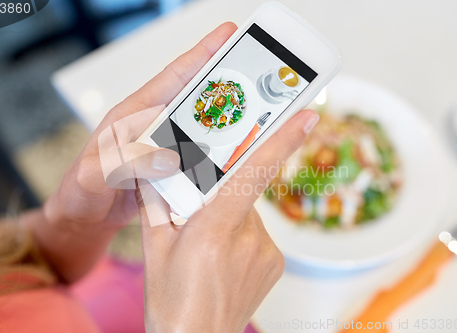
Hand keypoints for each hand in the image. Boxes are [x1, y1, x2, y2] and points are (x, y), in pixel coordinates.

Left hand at [30, 22, 240, 282]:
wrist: (83, 217)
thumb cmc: (79, 193)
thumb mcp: (93, 176)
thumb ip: (124, 163)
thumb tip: (168, 157)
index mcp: (133, 115)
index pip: (172, 79)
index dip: (201, 56)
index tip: (227, 35)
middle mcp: (151, 124)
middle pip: (194, 96)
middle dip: (224, 82)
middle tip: (256, 74)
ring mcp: (161, 144)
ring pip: (200, 124)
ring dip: (225, 118)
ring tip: (257, 111)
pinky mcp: (169, 164)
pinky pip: (198, 151)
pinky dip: (217, 149)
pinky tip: (236, 152)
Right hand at [139, 106, 317, 332]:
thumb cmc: (174, 303)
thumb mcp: (155, 248)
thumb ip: (155, 204)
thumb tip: (151, 172)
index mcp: (214, 230)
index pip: (252, 173)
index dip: (281, 140)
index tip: (305, 116)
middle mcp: (249, 239)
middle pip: (241, 192)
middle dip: (219, 195)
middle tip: (197, 219)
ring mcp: (267, 253)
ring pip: (248, 213)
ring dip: (229, 217)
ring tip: (207, 248)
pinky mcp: (275, 264)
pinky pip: (258, 233)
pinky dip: (241, 235)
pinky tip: (224, 257)